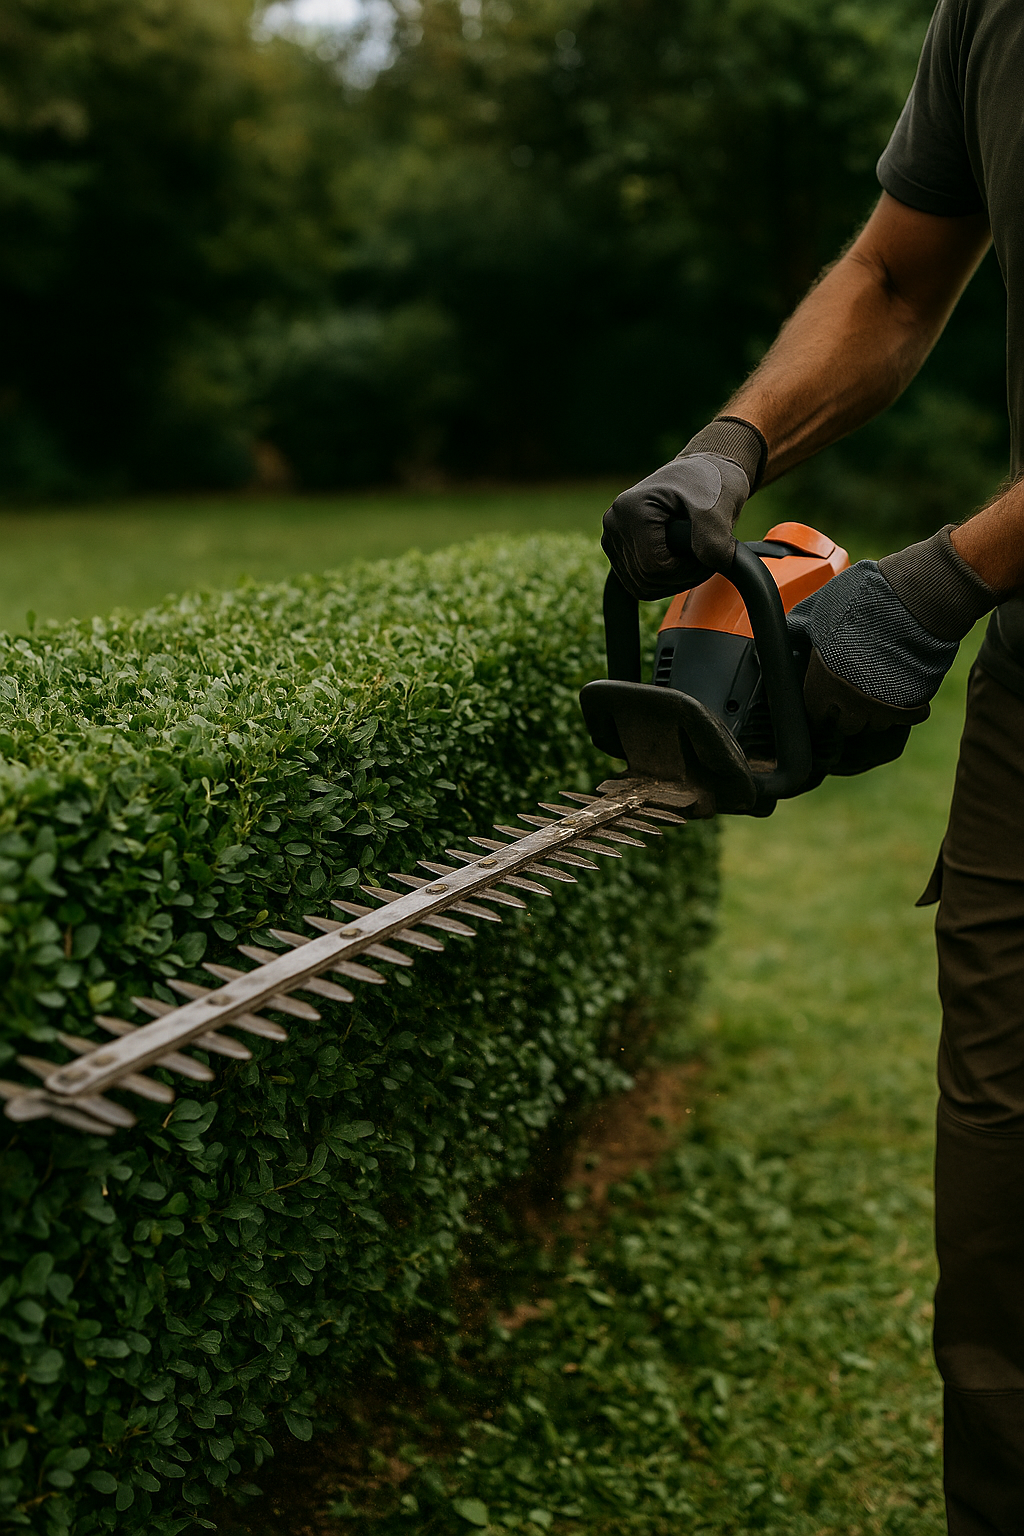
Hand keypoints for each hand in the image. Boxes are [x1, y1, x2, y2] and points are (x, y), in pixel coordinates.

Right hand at [601, 417, 765, 600]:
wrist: (702, 474)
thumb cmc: (711, 482)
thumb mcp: (718, 507)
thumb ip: (714, 538)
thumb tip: (709, 564)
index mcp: (631, 508)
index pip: (654, 566)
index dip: (686, 571)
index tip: (709, 556)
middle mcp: (614, 522)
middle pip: (645, 579)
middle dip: (682, 577)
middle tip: (706, 558)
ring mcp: (612, 535)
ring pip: (640, 585)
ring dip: (673, 581)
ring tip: (695, 558)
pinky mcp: (616, 547)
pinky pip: (637, 582)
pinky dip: (662, 581)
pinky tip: (680, 563)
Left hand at [787, 526, 999, 780]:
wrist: (918, 596)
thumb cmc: (864, 598)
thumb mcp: (817, 609)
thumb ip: (796, 633)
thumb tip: (777, 645)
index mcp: (822, 684)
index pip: (812, 716)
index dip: (816, 707)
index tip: (821, 697)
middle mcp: (850, 703)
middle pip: (841, 726)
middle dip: (842, 712)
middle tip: (848, 689)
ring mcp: (882, 708)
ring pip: (871, 727)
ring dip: (869, 712)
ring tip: (873, 686)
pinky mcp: (912, 706)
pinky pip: (900, 721)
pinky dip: (897, 710)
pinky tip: (896, 688)